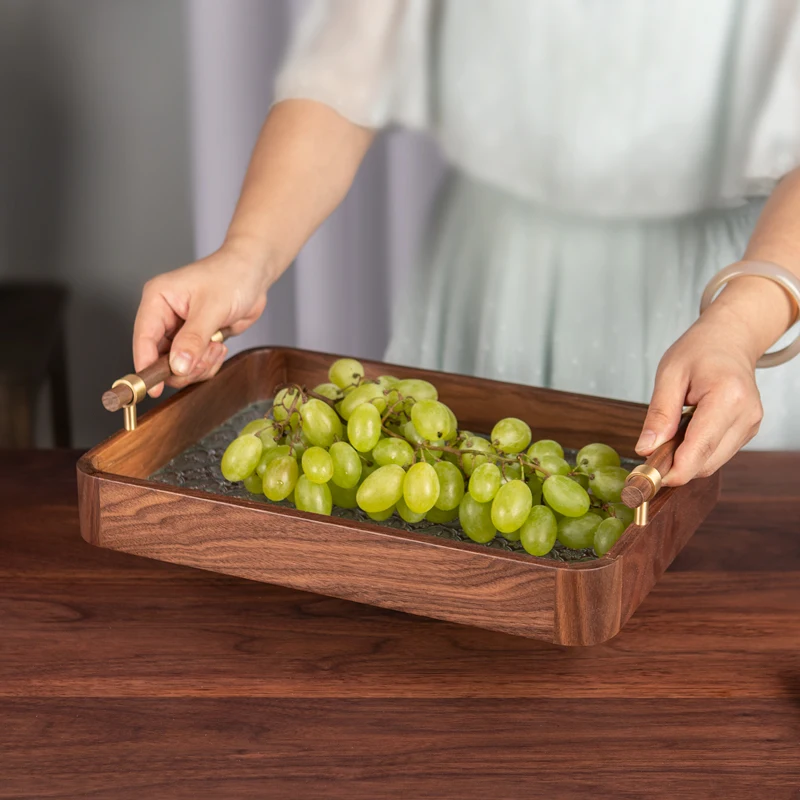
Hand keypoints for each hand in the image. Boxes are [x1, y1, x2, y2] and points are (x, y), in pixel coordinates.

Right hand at [133, 241, 270, 396]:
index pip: (143, 338)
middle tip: (206, 355)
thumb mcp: (211, 308)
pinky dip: (208, 363)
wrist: (254, 274)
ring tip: (216, 346)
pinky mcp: (196, 341)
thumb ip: (193, 339)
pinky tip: (219, 345)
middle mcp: (165, 317)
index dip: (146, 365)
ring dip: (200, 364)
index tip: (153, 389)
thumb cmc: (231, 276)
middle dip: (185, 365)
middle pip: (160, 359)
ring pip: (179, 366)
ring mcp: (180, 331)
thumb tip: (177, 366)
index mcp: (158, 300)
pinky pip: (196, 366)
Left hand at [636, 309, 763, 485]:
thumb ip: (659, 414)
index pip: (700, 448)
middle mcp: (746, 415)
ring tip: (666, 440)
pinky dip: (697, 452)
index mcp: (727, 397)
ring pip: (713, 463)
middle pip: (707, 462)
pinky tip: (685, 435)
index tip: (649, 476)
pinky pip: (718, 453)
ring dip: (687, 460)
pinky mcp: (748, 430)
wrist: (729, 339)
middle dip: (676, 467)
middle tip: (648, 458)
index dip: (674, 470)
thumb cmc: (699, 350)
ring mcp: (751, 424)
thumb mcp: (669, 374)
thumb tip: (646, 449)